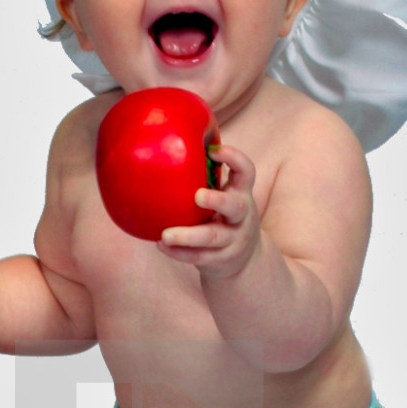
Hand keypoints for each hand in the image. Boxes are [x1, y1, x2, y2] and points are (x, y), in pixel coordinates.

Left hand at [156, 147, 259, 277]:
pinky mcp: (221, 260)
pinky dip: (179, 252)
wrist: (244, 261)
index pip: (246, 171)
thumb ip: (206, 178)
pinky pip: (199, 257)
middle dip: (217, 200)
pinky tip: (160, 245)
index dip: (234, 158)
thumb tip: (166, 146)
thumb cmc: (224, 217)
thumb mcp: (226, 196)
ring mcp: (233, 240)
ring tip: (165, 235)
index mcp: (241, 193)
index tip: (212, 151)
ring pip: (213, 237)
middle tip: (197, 196)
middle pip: (235, 207)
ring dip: (188, 236)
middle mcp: (241, 216)